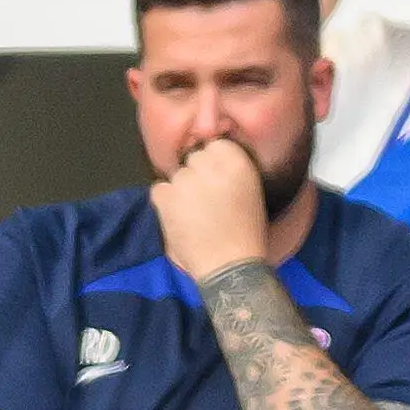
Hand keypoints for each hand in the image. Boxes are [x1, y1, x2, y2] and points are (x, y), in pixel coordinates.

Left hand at [150, 137, 271, 282]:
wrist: (230, 264)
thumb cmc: (247, 231)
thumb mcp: (250, 191)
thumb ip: (231, 171)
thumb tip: (211, 159)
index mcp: (238, 163)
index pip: (216, 145)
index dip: (215, 161)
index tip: (219, 178)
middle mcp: (210, 166)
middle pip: (195, 158)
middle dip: (198, 173)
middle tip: (206, 197)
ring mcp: (185, 181)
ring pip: (177, 174)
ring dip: (182, 188)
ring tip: (192, 211)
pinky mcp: (165, 198)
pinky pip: (159, 189)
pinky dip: (165, 200)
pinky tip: (178, 216)